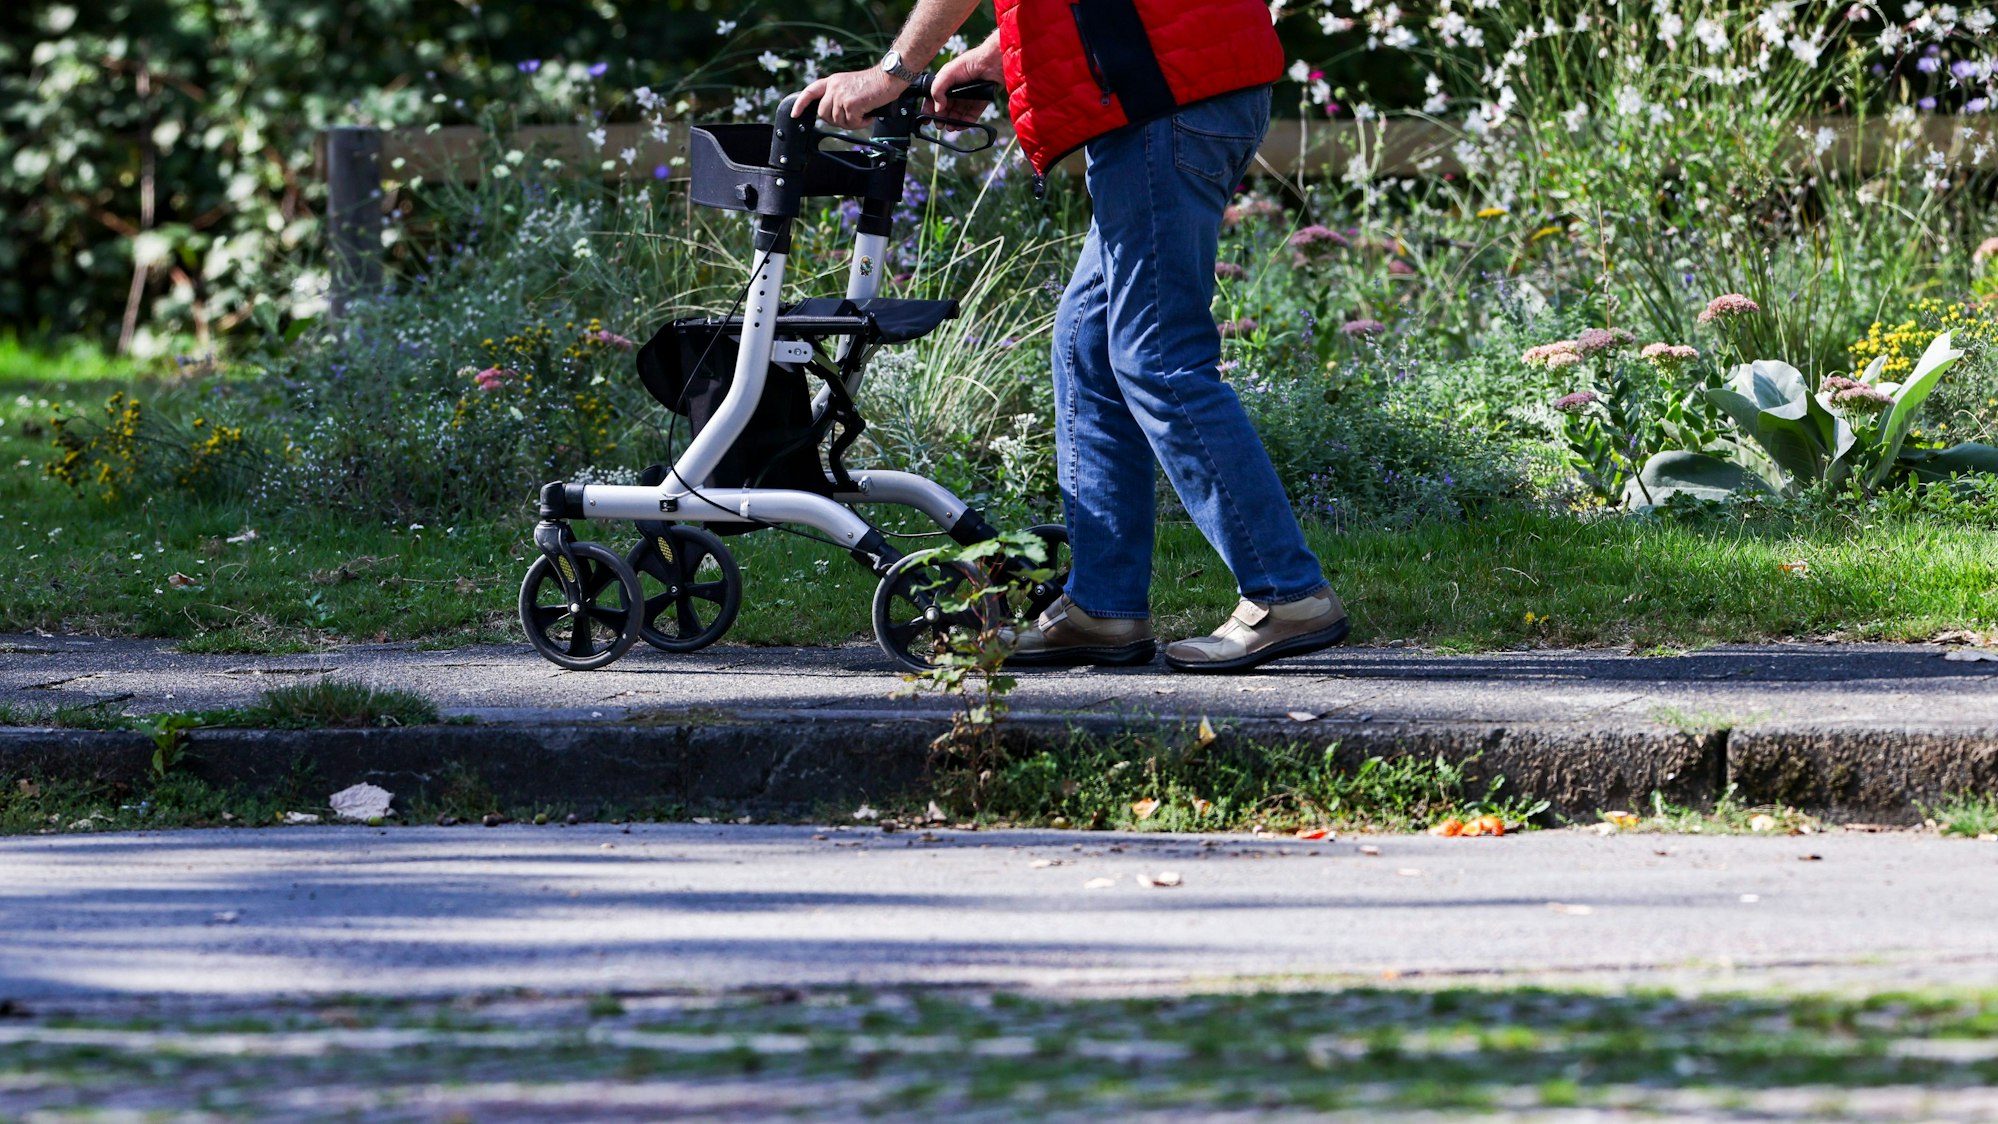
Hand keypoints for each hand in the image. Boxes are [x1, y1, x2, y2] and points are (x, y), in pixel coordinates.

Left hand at [794, 67, 908, 129]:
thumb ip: (839, 96)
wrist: (888, 77)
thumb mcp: (851, 85)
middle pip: (824, 114)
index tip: (795, 114)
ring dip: (852, 122)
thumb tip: (835, 114)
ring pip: (838, 121)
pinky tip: (869, 115)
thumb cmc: (875, 84)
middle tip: (852, 117)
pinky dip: (861, 123)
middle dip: (836, 120)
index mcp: (833, 81)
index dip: (801, 104)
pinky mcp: (851, 103)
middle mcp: (834, 87)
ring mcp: (841, 95)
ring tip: (864, 114)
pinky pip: (851, 123)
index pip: (810, 91)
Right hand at [927, 39, 1004, 122]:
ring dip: (952, 122)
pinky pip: (971, 116)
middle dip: (941, 118)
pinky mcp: (980, 103)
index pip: (935, 98)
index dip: (929, 108)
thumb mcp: (947, 74)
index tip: (926, 119)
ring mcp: (968, 98)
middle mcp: (957, 91)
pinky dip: (965, 123)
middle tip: (939, 125)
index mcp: (947, 82)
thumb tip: (937, 108)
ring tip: (950, 128)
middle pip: (946, 108)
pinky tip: (960, 127)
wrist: (992, 63)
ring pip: (958, 114)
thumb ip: (937, 89)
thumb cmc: (969, 63)